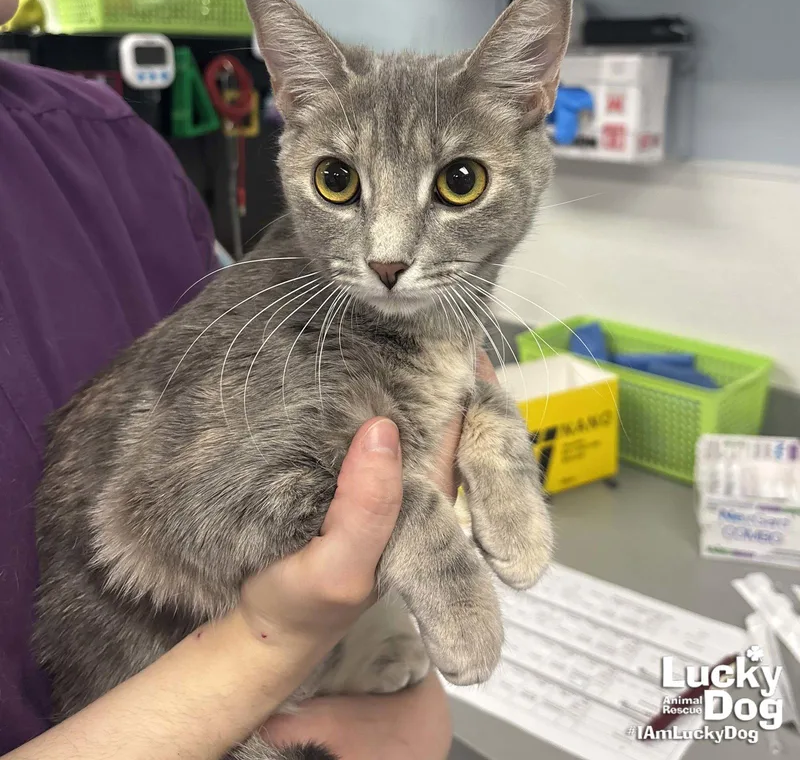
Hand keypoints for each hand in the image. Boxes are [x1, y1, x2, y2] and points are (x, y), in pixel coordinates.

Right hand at [261, 350, 498, 758]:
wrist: (268, 618)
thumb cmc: (305, 604)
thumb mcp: (337, 571)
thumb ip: (366, 512)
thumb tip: (381, 429)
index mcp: (431, 496)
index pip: (475, 431)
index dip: (473, 381)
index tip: (452, 330)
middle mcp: (421, 475)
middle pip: (452, 410)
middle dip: (442, 361)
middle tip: (419, 310)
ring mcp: (390, 466)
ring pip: (416, 405)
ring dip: (408, 365)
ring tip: (388, 315)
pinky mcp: (355, 460)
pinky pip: (375, 410)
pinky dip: (369, 380)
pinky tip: (350, 348)